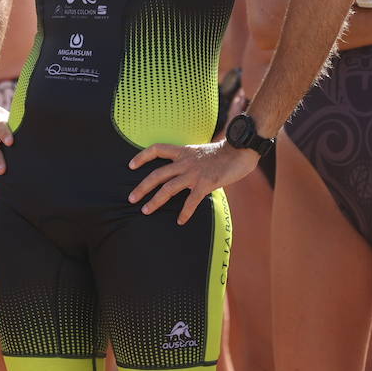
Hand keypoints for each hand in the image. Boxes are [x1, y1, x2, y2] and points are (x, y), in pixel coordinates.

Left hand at [127, 141, 259, 224]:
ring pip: (168, 188)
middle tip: (131, 198)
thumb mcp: (199, 152)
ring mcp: (194, 173)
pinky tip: (180, 221)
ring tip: (145, 211)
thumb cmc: (222, 153)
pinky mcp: (206, 183)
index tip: (130, 165)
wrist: (240, 150)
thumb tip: (181, 171)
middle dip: (142, 187)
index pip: (157, 149)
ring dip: (155, 201)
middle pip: (157, 174)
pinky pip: (191, 200)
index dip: (142, 156)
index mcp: (182, 152)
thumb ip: (188, 161)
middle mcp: (185, 161)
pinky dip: (185, 212)